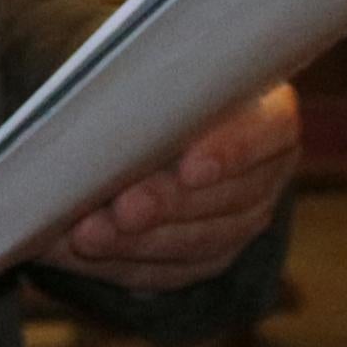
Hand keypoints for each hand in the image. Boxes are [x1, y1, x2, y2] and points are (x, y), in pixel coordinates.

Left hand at [44, 84, 298, 292]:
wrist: (163, 125)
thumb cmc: (163, 85)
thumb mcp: (167, 74)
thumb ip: (153, 84)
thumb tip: (101, 106)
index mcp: (270, 117)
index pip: (267, 133)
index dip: (232, 152)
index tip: (190, 168)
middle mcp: (265, 176)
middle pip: (226, 198)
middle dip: (167, 205)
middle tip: (122, 208)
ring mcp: (240, 223)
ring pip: (195, 243)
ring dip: (136, 243)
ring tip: (86, 235)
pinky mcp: (205, 258)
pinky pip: (166, 272)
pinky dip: (117, 262)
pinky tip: (76, 252)